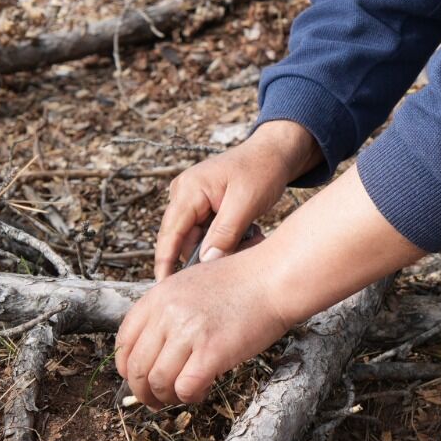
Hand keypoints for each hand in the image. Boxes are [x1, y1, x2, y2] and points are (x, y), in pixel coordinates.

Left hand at [114, 241, 290, 407]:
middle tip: (157, 400)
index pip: (124, 343)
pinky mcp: (211, 351)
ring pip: (158, 383)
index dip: (127, 369)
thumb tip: (154, 352)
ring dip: (167, 398)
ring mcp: (188, 332)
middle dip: (144, 392)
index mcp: (158, 296)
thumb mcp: (191, 285)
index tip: (139, 379)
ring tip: (184, 394)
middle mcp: (168, 313)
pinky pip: (186, 388)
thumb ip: (168, 312)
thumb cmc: (241, 283)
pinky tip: (204, 389)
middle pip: (137, 368)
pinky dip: (191, 396)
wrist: (274, 278)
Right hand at [154, 120, 320, 279]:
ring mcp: (192, 199)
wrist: (275, 152)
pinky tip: (247, 235)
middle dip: (205, 256)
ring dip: (219, 248)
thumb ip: (224, 234)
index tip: (165, 288)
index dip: (165, 263)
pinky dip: (224, 240)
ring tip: (251, 240)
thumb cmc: (262, 170)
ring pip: (196, 239)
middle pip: (182, 239)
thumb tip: (206, 263)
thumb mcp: (246, 204)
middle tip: (235, 262)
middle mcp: (184, 194)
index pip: (169, 234)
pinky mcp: (204, 206)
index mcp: (188, 190)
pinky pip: (206, 232)